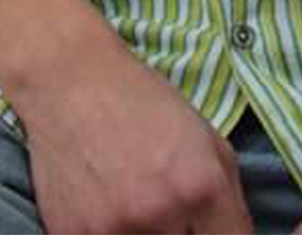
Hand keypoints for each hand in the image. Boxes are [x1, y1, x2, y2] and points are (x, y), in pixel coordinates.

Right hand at [15, 40, 253, 234]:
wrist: (71, 81)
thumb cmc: (144, 104)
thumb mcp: (207, 138)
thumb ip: (230, 200)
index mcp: (200, 185)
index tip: (207, 229)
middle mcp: (160, 213)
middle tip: (165, 209)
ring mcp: (112, 231)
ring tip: (131, 202)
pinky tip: (102, 208)